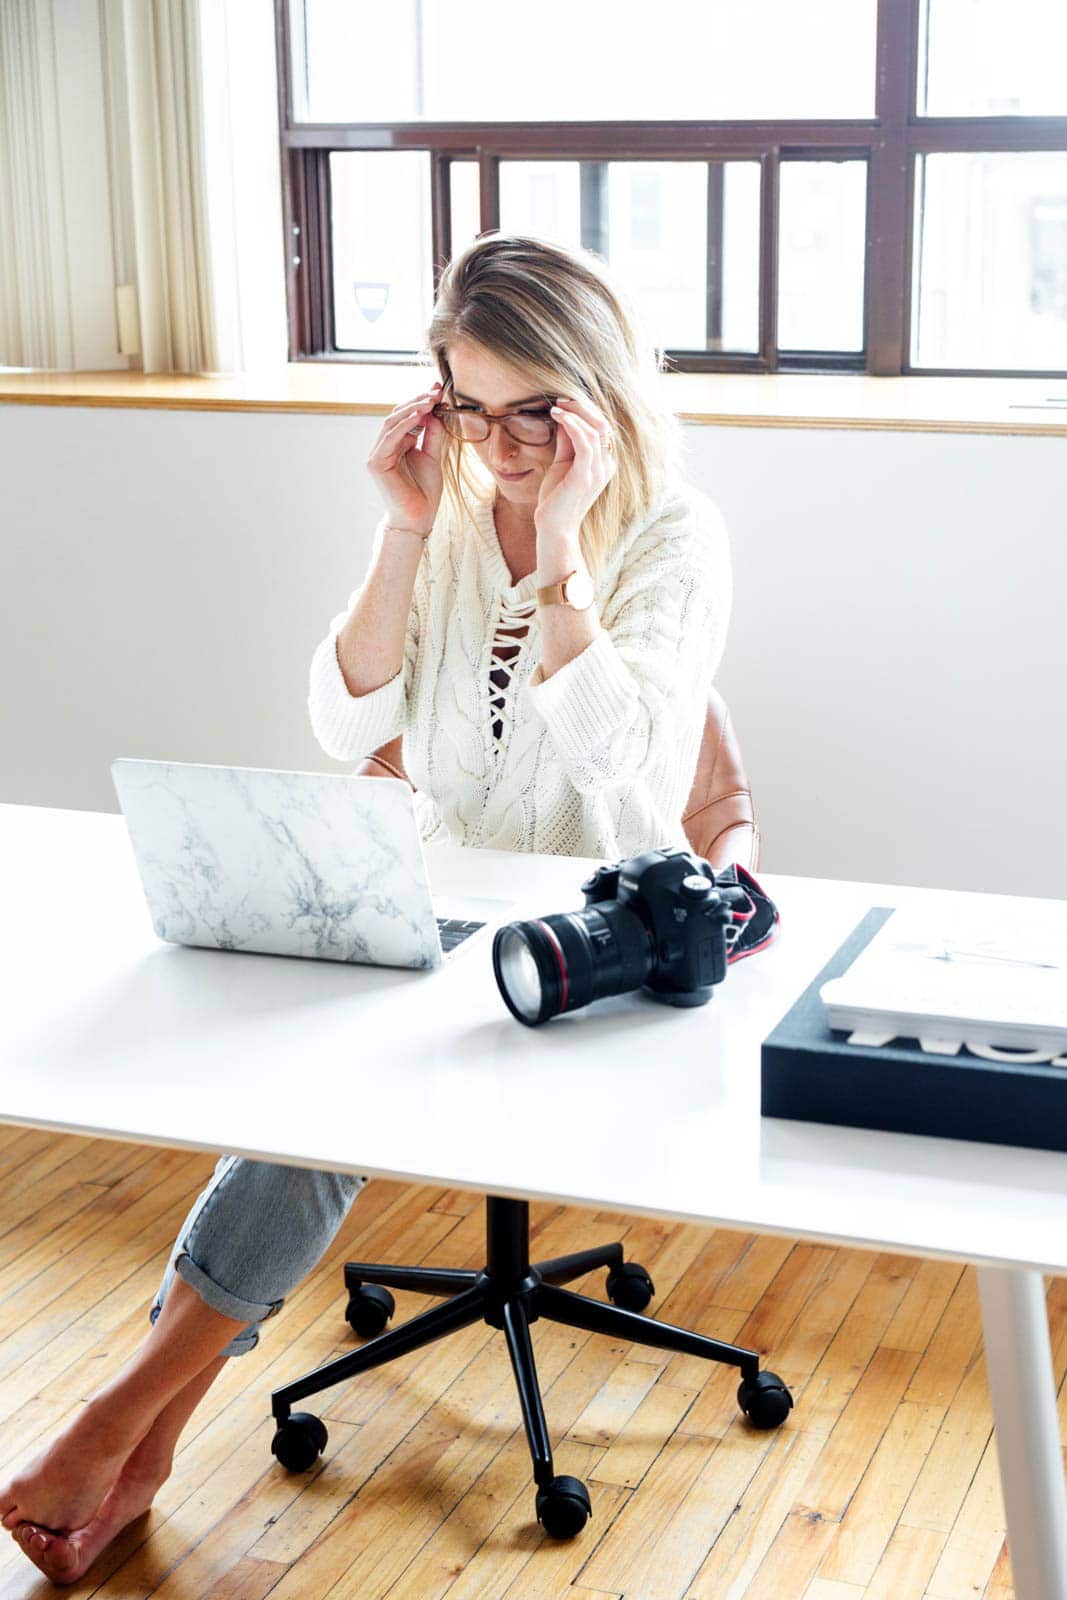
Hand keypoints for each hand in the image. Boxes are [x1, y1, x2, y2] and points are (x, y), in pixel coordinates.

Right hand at [367, 381, 446, 534]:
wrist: (419, 518)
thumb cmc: (425, 492)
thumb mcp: (434, 456)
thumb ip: (433, 434)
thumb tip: (435, 410)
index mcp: (398, 444)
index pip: (407, 416)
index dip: (421, 401)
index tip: (439, 390)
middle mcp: (385, 446)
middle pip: (398, 415)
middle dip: (418, 401)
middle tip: (436, 391)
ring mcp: (377, 454)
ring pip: (392, 422)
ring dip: (412, 409)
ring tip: (430, 400)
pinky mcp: (375, 463)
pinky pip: (390, 437)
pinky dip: (405, 424)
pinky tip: (420, 415)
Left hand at [533, 395, 616, 542]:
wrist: (554, 527)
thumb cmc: (556, 498)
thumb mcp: (563, 462)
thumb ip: (567, 441)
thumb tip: (565, 417)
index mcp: (604, 462)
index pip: (601, 428)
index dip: (585, 411)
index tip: (564, 402)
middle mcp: (606, 465)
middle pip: (602, 424)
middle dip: (582, 407)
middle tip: (561, 399)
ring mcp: (598, 471)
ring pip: (595, 430)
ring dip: (575, 413)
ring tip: (556, 407)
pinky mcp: (586, 476)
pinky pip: (585, 442)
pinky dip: (572, 425)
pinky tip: (558, 418)